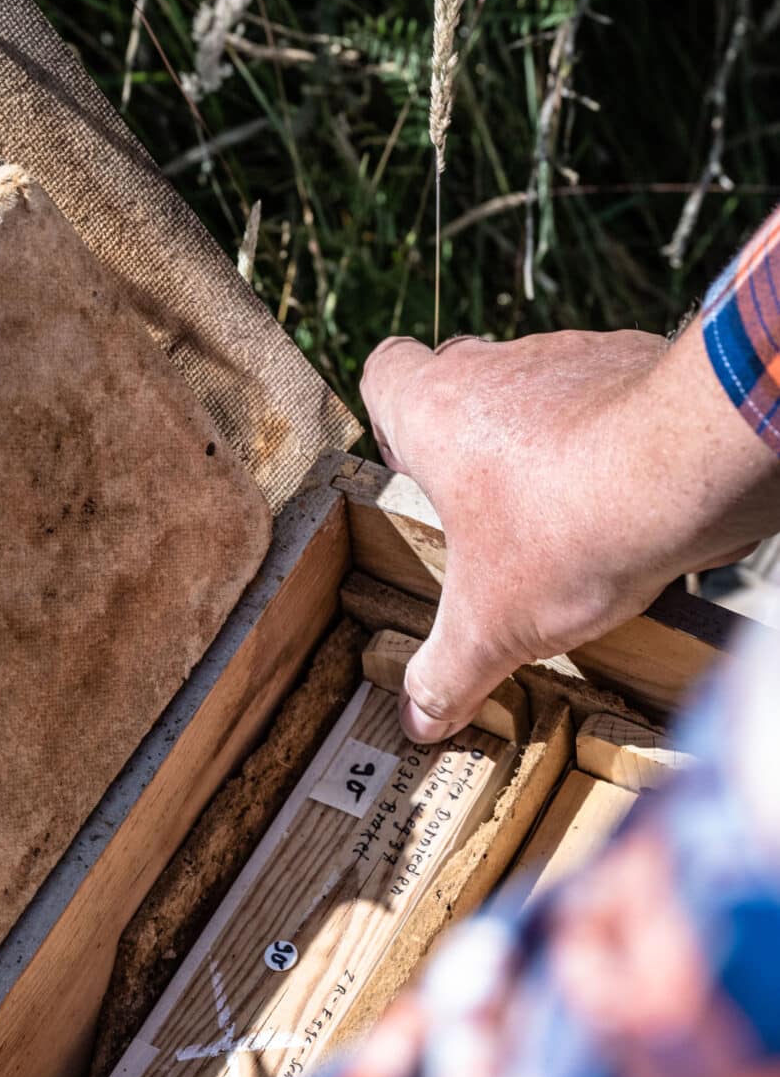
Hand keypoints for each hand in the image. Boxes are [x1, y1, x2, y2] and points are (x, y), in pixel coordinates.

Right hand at [360, 327, 774, 740]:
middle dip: (471, 446)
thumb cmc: (566, 530)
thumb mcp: (489, 628)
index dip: (390, 420)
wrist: (690, 470)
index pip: (384, 371)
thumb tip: (418, 719)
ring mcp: (572, 357)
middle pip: (463, 384)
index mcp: (435, 411)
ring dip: (546, 447)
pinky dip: (616, 445)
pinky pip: (613, 401)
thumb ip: (446, 673)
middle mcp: (497, 368)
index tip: (411, 468)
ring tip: (568, 523)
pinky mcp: (640, 363)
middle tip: (484, 517)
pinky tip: (633, 505)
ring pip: (540, 393)